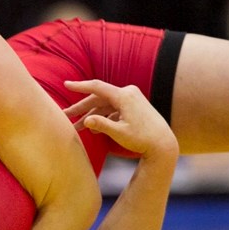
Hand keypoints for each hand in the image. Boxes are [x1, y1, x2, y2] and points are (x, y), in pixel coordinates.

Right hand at [63, 80, 177, 158]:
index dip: (79, 86)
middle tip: (65, 115)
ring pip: (104, 105)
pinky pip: (113, 109)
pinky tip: (95, 130)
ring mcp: (132, 99)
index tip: (66, 84)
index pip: (97, 87)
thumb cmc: (142, 140)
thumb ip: (101, 125)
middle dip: (81, 108)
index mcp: (124, 96)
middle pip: (98, 98)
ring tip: (77, 128)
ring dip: (91, 116)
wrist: (164, 145)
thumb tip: (86, 120)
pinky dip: (103, 118)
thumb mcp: (120, 134)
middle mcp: (128, 93)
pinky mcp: (134, 106)